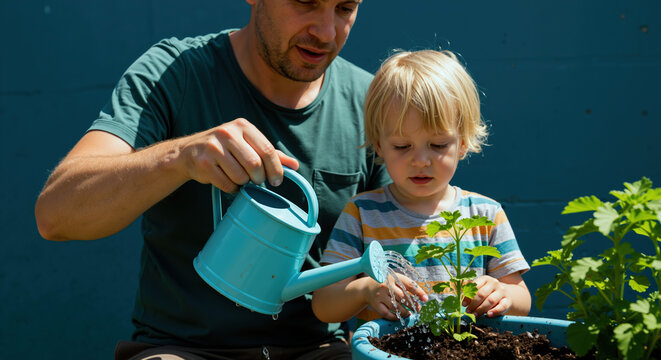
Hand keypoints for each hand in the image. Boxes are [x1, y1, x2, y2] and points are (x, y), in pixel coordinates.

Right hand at [178, 118, 298, 191]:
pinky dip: (230, 188)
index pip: (267, 150)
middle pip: (255, 165)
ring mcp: (214, 147)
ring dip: (242, 183)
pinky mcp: (203, 162)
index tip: (276, 181)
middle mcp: (228, 133)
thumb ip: (270, 154)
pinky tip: (226, 180)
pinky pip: (226, 184)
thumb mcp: (247, 145)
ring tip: (237, 177)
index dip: (275, 169)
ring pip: (240, 176)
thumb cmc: (224, 149)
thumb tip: (294, 165)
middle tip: (255, 181)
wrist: (188, 152)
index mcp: (242, 126)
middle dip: (258, 178)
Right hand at [365, 274, 427, 320]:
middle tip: (418, 309)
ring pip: (396, 307)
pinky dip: (394, 317)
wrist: (366, 287)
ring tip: (408, 313)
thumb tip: (424, 298)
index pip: (409, 285)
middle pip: (403, 297)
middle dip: (412, 305)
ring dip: (405, 312)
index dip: (418, 292)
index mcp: (393, 277)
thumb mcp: (396, 280)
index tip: (425, 299)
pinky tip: (399, 317)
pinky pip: (387, 313)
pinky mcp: (375, 304)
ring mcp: (380, 295)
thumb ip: (409, 286)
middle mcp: (386, 285)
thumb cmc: (386, 284)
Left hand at [462, 275, 510, 317]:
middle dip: (473, 304)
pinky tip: (488, 315)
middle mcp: (494, 283)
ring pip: (491, 300)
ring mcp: (502, 291)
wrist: (505, 294)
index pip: (475, 286)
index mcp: (485, 279)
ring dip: (481, 309)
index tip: (463, 304)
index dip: (468, 296)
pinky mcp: (508, 300)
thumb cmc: (488, 293)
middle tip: (468, 311)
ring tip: (475, 315)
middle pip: (482, 293)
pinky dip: (495, 311)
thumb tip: (459, 299)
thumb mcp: (480, 289)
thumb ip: (470, 293)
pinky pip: (502, 306)